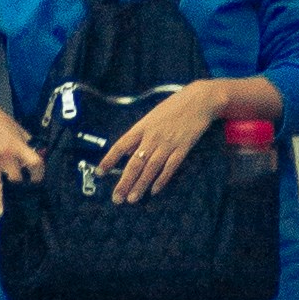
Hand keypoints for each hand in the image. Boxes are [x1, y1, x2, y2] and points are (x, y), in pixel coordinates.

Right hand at [0, 86, 40, 215]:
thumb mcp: (17, 128)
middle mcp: (4, 155)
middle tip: (18, 194)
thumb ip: (28, 143)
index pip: (35, 164)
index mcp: (17, 146)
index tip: (35, 181)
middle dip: (18, 186)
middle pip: (15, 179)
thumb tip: (39, 155)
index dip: (38, 174)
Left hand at [99, 76, 225, 203]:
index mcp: (142, 127)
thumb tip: (125, 152)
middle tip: (117, 198)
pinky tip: (154, 190)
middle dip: (124, 182)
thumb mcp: (151, 117)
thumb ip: (138, 135)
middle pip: (135, 162)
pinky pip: (170, 167)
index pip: (120, 145)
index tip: (99, 173)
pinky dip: (162, 179)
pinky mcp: (183, 148)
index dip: (109, 160)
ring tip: (132, 199)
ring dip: (141, 185)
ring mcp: (168, 143)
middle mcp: (152, 137)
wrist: (199, 100)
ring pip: (151, 168)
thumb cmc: (173, 107)